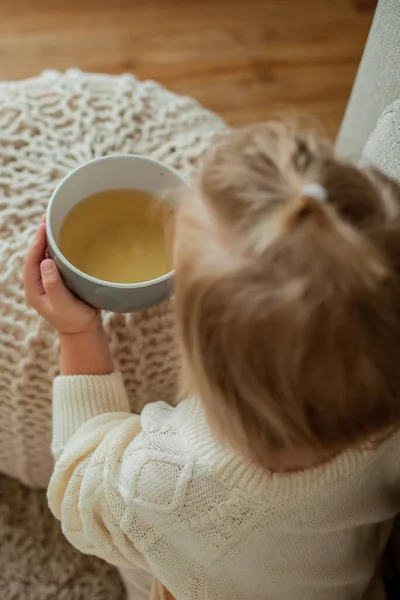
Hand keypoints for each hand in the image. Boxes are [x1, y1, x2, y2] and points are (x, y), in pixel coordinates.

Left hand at [24, 219, 100, 334]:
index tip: (44, 226)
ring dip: (50, 239)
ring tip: (56, 222)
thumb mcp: (62, 304)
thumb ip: (53, 285)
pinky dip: (59, 247)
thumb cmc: (74, 319)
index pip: (31, 260)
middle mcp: (38, 282)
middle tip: (50, 217)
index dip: (37, 242)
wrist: (84, 330)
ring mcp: (49, 280)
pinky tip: (67, 238)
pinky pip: (56, 259)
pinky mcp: (60, 280)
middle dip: (42, 235)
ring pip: (46, 255)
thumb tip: (45, 262)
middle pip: (36, 254)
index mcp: (33, 288)